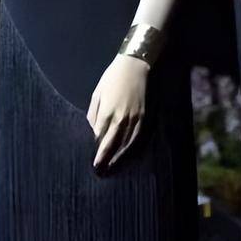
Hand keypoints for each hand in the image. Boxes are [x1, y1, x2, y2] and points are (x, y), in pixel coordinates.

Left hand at [87, 54, 148, 170]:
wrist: (136, 66)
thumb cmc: (113, 78)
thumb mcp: (98, 93)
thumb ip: (94, 114)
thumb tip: (94, 132)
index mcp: (108, 112)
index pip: (101, 139)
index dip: (98, 153)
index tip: (93, 164)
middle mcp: (122, 119)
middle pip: (113, 145)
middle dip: (106, 160)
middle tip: (100, 174)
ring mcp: (136, 120)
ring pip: (127, 146)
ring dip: (120, 160)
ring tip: (113, 171)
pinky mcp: (147, 119)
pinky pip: (140, 140)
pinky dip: (134, 151)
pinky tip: (129, 158)